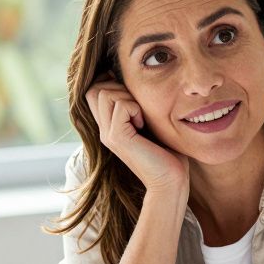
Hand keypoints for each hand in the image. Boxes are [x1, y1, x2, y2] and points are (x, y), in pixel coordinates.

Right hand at [86, 76, 188, 196]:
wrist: (170, 181)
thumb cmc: (167, 153)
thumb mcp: (148, 122)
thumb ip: (137, 106)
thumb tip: (133, 82)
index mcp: (108, 126)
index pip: (93, 91)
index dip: (110, 83)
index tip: (132, 94)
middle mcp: (103, 130)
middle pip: (95, 89)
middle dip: (118, 86)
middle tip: (137, 105)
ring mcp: (108, 134)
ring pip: (105, 93)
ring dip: (127, 97)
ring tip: (140, 116)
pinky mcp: (117, 138)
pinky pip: (120, 106)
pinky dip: (135, 108)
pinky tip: (143, 124)